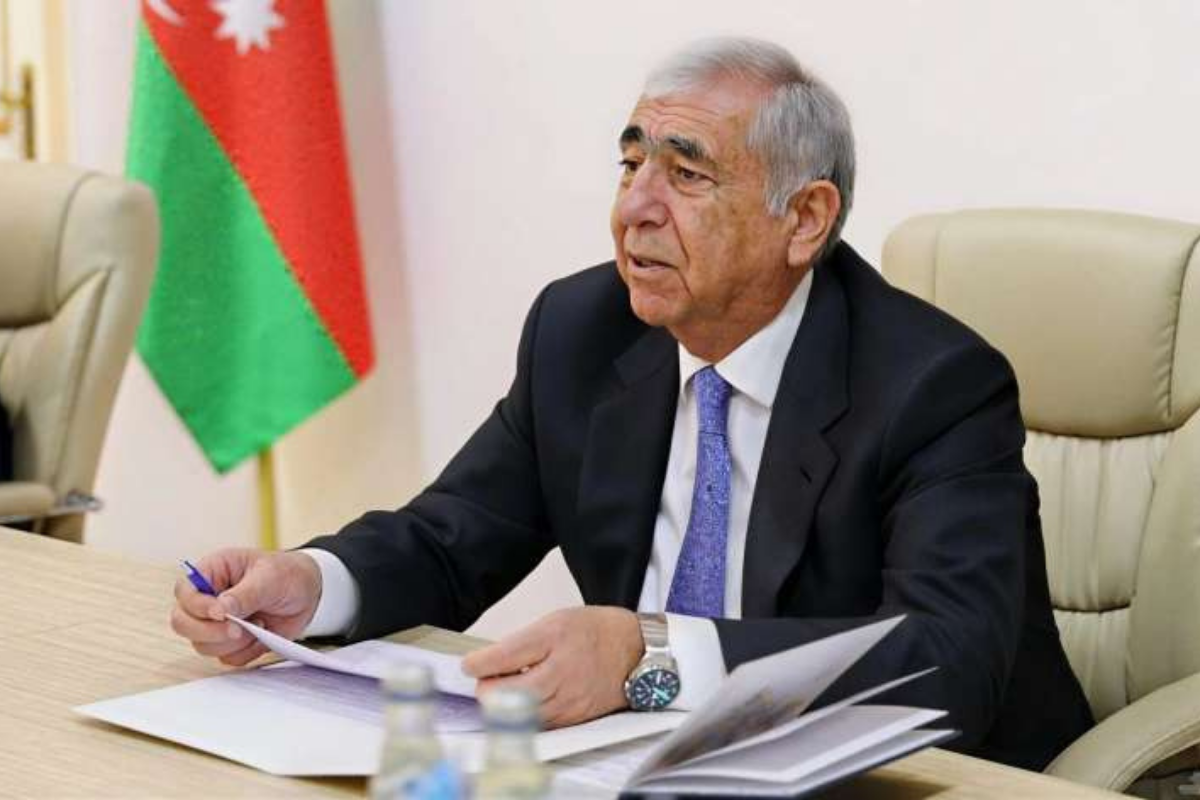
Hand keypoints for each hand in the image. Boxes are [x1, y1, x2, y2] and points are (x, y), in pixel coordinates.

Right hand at [169, 548, 321, 666]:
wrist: (310, 592)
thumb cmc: (287, 574)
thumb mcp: (270, 577)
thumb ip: (244, 594)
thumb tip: (219, 610)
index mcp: (212, 572)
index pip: (184, 592)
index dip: (197, 606)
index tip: (221, 613)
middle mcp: (208, 599)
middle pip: (182, 623)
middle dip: (209, 632)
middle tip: (239, 629)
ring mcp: (216, 623)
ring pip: (202, 645)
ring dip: (232, 643)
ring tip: (260, 624)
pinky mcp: (231, 643)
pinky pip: (226, 658)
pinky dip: (246, 652)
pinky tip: (263, 634)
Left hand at [461, 606, 643, 727]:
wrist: (635, 651)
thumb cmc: (595, 632)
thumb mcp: (555, 621)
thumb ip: (521, 642)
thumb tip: (489, 662)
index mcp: (552, 638)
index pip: (502, 658)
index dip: (477, 664)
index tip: (470, 664)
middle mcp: (560, 671)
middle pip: (505, 694)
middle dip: (487, 688)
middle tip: (486, 679)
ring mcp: (567, 699)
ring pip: (518, 714)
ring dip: (504, 704)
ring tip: (508, 689)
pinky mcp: (573, 718)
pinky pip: (537, 723)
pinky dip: (525, 714)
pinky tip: (529, 699)